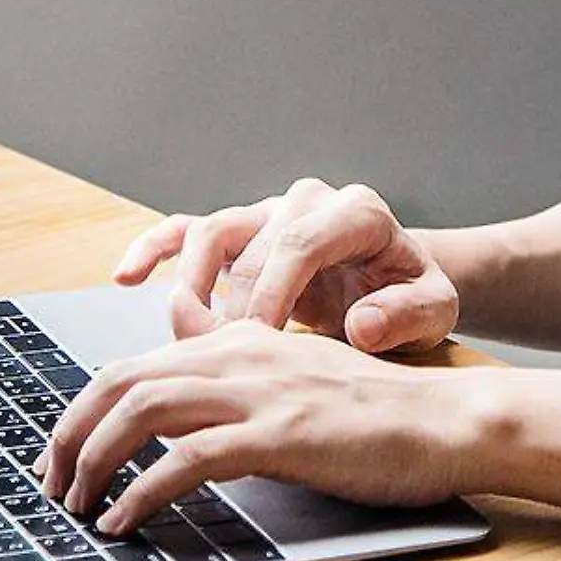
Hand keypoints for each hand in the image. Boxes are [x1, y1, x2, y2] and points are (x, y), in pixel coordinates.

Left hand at [32, 321, 480, 533]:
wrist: (447, 420)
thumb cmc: (379, 410)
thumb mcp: (299, 367)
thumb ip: (240, 358)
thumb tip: (182, 342)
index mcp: (244, 338)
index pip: (137, 362)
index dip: (84, 408)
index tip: (64, 452)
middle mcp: (244, 354)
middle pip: (122, 381)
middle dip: (70, 433)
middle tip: (51, 482)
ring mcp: (262, 391)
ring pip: (142, 410)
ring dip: (93, 461)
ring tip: (77, 504)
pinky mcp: (281, 434)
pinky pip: (188, 459)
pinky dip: (143, 492)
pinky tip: (127, 520)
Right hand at [113, 178, 458, 350]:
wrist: (400, 288)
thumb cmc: (412, 301)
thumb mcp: (434, 313)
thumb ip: (408, 316)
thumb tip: (362, 325)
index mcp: (357, 213)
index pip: (301, 240)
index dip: (273, 290)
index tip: (257, 341)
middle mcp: (307, 201)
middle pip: (251, 242)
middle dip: (230, 303)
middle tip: (221, 359)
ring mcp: (267, 214)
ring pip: (210, 231)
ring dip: (191, 284)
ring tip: (185, 337)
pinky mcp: (238, 234)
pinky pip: (184, 230)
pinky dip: (154, 249)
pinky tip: (126, 278)